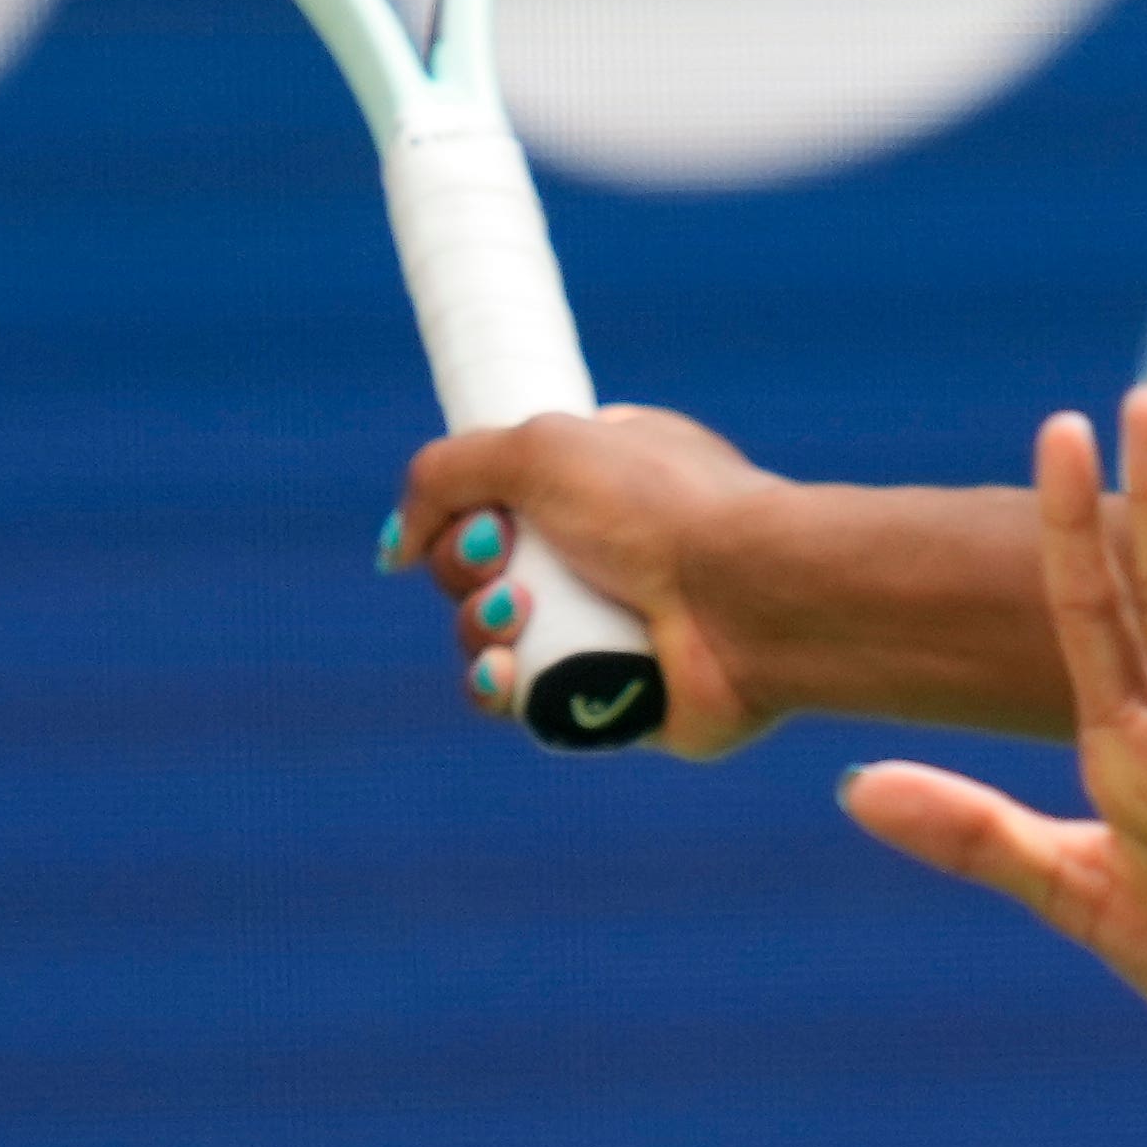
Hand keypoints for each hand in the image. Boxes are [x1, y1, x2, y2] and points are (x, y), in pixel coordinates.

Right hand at [394, 405, 776, 758]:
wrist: (749, 597)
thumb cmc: (661, 510)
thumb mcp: (539, 447)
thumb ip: (445, 475)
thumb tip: (397, 546)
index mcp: (594, 478)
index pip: (489, 498)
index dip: (464, 514)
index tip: (482, 517)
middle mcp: (600, 550)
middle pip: (473, 570)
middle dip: (464, 570)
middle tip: (503, 560)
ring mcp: (603, 625)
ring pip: (483, 637)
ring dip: (477, 628)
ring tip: (519, 617)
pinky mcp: (607, 695)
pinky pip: (515, 699)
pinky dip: (496, 688)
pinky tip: (508, 677)